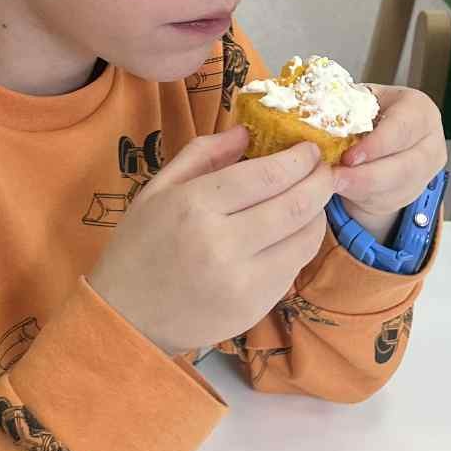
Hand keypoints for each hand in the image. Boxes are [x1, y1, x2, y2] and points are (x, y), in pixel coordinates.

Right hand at [89, 128, 334, 355]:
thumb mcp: (158, 188)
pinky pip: (293, 268)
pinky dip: (301, 244)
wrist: (126, 317)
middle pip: (295, 205)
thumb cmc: (139, 246)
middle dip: (320, 181)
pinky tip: (292, 231)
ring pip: (304, 239)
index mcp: (194, 206)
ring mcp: (242, 281)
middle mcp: (222, 244)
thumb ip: (203, 153)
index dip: (298, 158)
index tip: (309, 148)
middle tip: (324, 168)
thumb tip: (248, 133)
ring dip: (317, 213)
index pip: (267, 175)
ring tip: (312, 197)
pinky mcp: (254, 308)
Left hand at [333, 86, 446, 246]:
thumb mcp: (357, 102)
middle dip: (367, 176)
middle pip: (405, 166)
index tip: (349, 157)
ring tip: (334, 185)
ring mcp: (427, 169)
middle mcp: (430, 139)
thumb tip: (313, 116)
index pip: (402, 128)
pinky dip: (366, 200)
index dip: (376, 145)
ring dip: (363, 190)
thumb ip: (343, 109)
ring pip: (399, 188)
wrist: (379, 134)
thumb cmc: (367, 114)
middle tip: (335, 177)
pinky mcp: (416, 190)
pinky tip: (346, 191)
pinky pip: (392, 201)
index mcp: (417, 109)